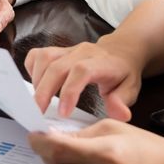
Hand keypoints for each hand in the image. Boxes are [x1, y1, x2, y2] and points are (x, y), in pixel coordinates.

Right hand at [24, 38, 141, 119]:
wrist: (120, 51)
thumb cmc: (123, 72)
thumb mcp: (131, 88)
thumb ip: (122, 101)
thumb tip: (120, 114)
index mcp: (101, 62)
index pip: (81, 71)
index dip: (69, 91)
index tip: (63, 113)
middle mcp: (82, 52)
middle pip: (57, 66)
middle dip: (44, 91)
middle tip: (38, 114)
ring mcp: (68, 49)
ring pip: (45, 58)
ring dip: (37, 81)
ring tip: (38, 102)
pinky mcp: (58, 50)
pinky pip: (38, 54)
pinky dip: (32, 69)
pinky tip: (36, 85)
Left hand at [29, 120, 163, 163]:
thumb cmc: (146, 146)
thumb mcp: (113, 127)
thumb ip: (82, 134)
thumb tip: (54, 137)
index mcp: (108, 155)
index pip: (61, 150)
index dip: (42, 143)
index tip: (33, 135)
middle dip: (47, 154)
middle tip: (45, 142)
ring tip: (63, 153)